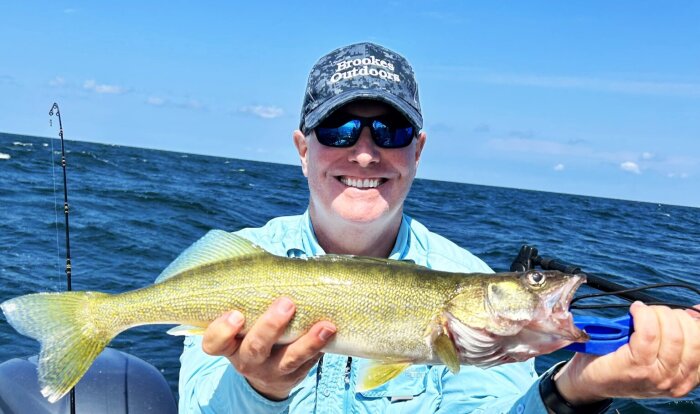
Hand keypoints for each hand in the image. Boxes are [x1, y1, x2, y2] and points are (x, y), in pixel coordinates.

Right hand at [201, 297, 336, 399]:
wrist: (268, 375)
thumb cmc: (253, 333)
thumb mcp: (244, 322)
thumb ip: (248, 300)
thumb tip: (268, 261)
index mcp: (229, 345)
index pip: (214, 343)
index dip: (221, 331)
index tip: (236, 315)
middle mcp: (247, 360)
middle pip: (255, 348)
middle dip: (270, 326)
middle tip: (286, 303)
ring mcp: (272, 371)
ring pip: (288, 360)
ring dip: (307, 342)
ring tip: (325, 326)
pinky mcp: (293, 376)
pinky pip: (308, 363)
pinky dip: (320, 347)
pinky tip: (330, 332)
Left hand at [555, 302, 699, 403]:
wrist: (589, 380)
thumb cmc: (621, 361)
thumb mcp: (656, 351)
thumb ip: (677, 334)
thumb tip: (698, 310)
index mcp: (687, 378)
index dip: (694, 321)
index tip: (682, 311)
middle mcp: (676, 381)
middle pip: (689, 336)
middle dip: (672, 315)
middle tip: (653, 312)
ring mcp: (656, 376)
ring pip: (672, 334)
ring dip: (656, 314)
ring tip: (642, 313)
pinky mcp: (635, 367)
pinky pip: (648, 334)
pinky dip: (642, 315)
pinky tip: (635, 311)